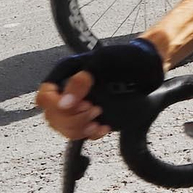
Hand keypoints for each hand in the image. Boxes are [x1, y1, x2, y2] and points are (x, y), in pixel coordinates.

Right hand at [34, 37, 163, 140]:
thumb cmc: (127, 58)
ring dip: (79, 129)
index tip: (80, 104)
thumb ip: (82, 80)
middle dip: (71, 118)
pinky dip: (90, 134)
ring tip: (99, 120)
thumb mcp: (105, 62)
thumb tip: (64, 103)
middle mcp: (67, 91)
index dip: (55, 104)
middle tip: (95, 109)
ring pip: (63, 128)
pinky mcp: (90, 117)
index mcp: (66, 73)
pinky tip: (104, 127)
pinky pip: (79, 133)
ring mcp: (78, 106)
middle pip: (52, 115)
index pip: (45, 95)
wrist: (148, 68)